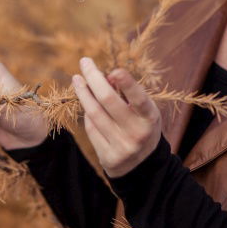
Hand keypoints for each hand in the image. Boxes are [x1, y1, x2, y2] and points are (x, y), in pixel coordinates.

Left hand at [72, 56, 161, 177]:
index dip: (127, 84)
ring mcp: (121, 146)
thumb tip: (104, 76)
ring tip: (76, 79)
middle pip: (108, 100)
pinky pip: (91, 128)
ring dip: (83, 93)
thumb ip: (128, 94)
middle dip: (94, 78)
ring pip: (94, 113)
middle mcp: (137, 133)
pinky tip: (85, 102)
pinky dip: (87, 113)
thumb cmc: (141, 126)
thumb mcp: (144, 110)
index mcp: (149, 118)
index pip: (138, 98)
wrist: (142, 165)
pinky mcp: (108, 157)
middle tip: (85, 62)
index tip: (114, 70)